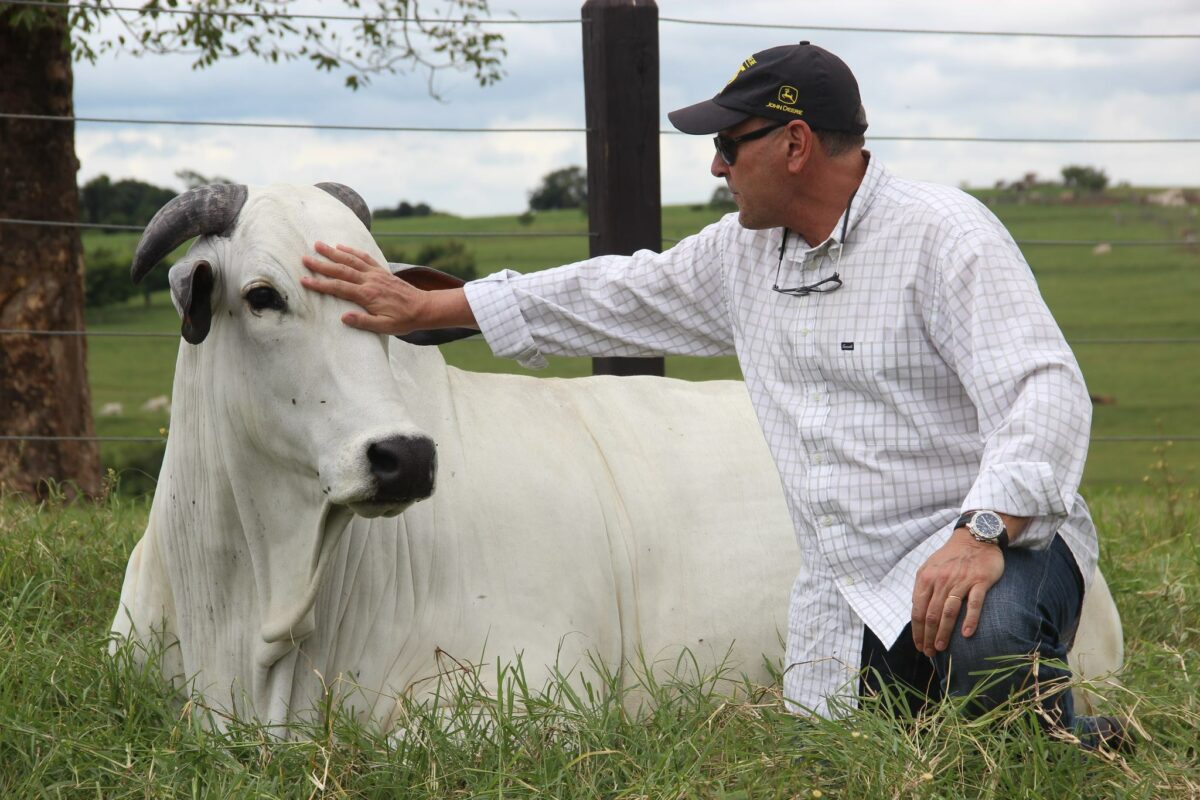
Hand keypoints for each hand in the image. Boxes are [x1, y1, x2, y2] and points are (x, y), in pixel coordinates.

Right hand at [301, 241, 434, 334]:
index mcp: (368, 295)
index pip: (338, 288)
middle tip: (304, 258)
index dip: (320, 284)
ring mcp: (376, 274)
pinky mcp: (382, 271)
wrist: (424, 308)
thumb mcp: (385, 327)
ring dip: (333, 252)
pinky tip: (342, 246)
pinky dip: (352, 250)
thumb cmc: (404, 320)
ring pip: (351, 259)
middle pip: (341, 269)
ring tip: (318, 244)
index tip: (304, 280)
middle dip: (321, 264)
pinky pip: (364, 258)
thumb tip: (343, 318)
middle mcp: (370, 281)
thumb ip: (364, 322)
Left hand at [911, 529, 1004, 657]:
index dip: (917, 630)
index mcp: (926, 578)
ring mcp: (960, 581)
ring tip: (940, 648)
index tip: (919, 645)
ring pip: (948, 611)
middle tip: (929, 652)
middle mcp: (941, 580)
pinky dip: (969, 619)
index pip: (918, 610)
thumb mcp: (930, 568)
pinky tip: (966, 634)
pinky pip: (974, 604)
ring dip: (943, 632)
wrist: (976, 538)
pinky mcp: (980, 581)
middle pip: (931, 614)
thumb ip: (923, 588)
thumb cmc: (951, 556)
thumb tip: (917, 610)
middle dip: (928, 636)